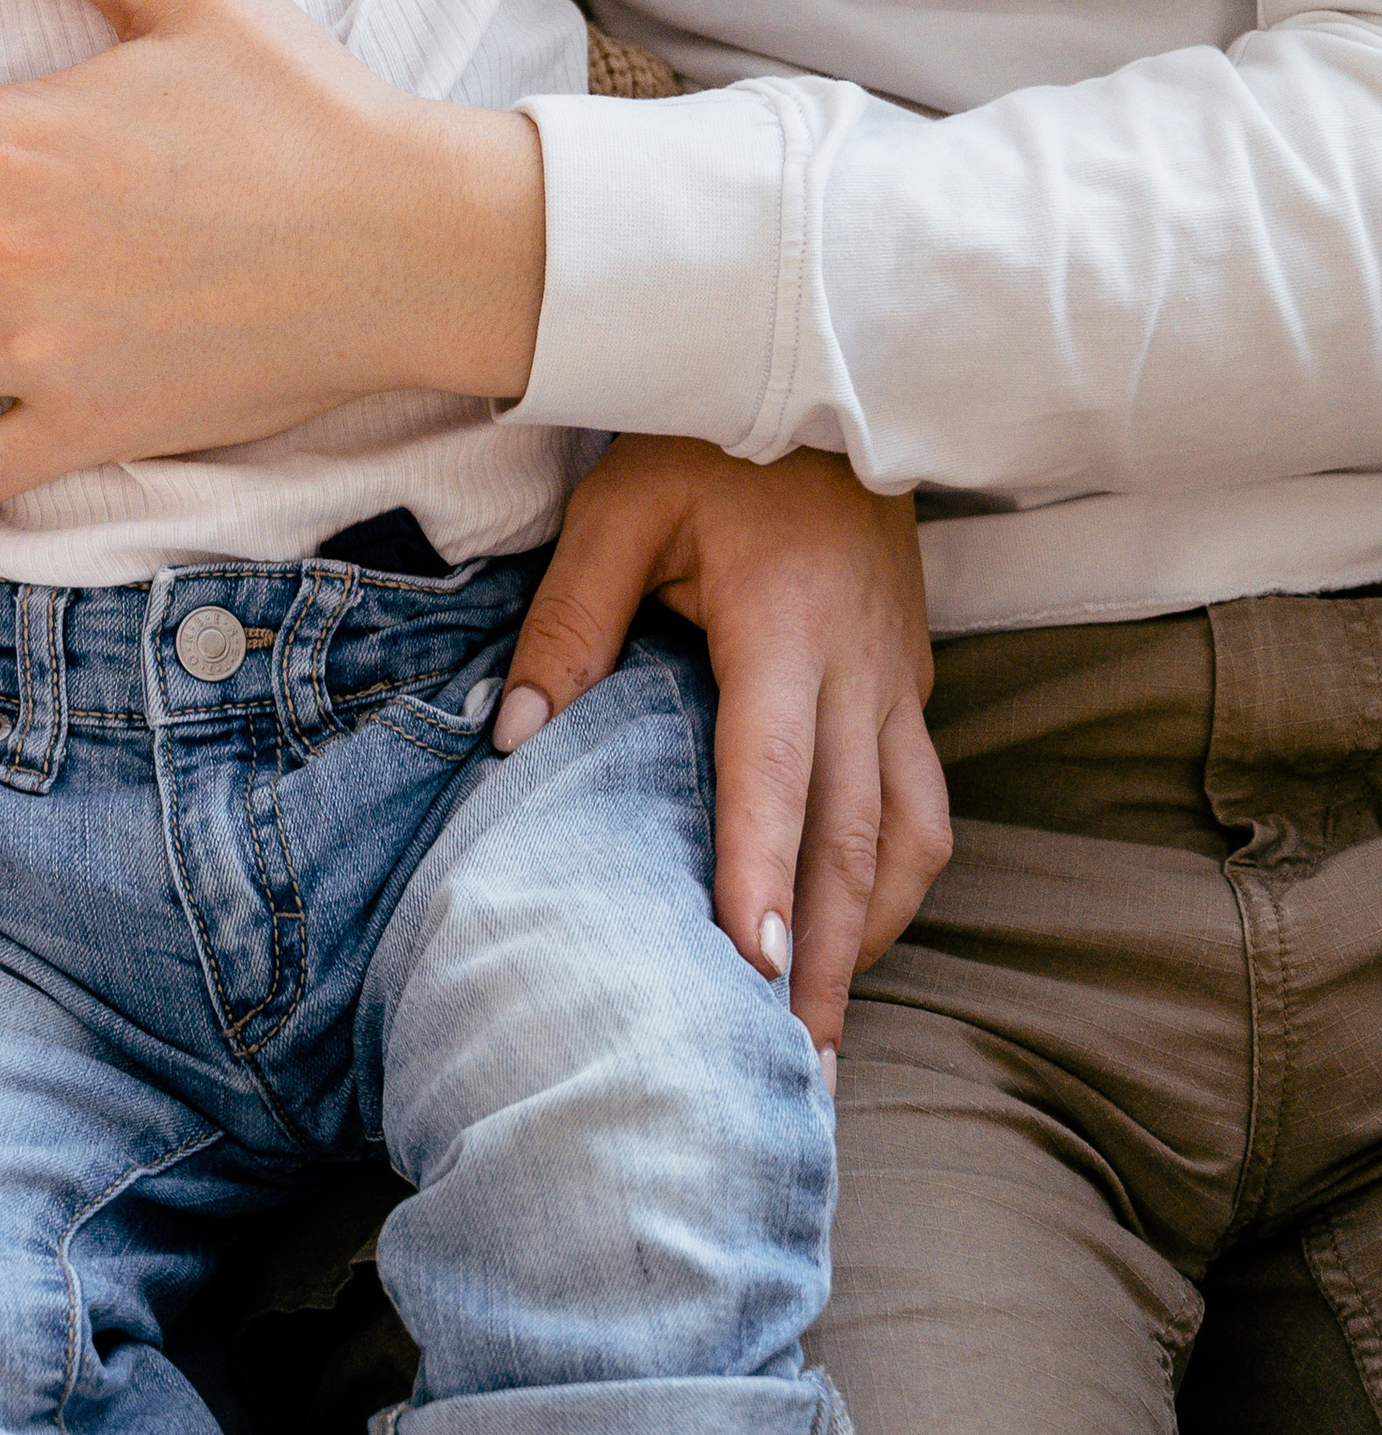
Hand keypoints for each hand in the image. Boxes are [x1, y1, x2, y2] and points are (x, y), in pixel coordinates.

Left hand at [493, 433, 947, 1061]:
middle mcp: (860, 664)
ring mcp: (899, 677)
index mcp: (782, 622)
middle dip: (823, 959)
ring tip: (822, 1023)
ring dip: (868, 934)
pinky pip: (920, 803)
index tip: (746, 971)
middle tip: (794, 1066)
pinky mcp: (912, 681)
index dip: (760, 873)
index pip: (775, 772)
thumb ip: (569, 623)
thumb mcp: (619, 508)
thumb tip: (514, 738)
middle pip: (854, 839)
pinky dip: (892, 880)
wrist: (827, 369)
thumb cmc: (706, 439)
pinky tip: (850, 928)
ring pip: (908, 835)